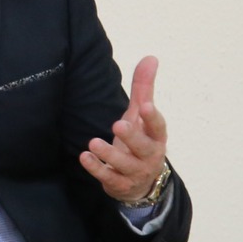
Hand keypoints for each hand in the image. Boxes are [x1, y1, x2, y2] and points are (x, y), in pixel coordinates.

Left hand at [80, 55, 168, 203]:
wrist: (141, 182)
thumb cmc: (140, 140)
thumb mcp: (141, 115)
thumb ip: (144, 88)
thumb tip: (150, 57)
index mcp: (156, 136)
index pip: (158, 127)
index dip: (154, 117)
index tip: (146, 106)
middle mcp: (149, 155)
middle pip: (144, 147)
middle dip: (132, 137)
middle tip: (118, 124)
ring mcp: (135, 171)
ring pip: (125, 165)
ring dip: (110, 154)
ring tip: (94, 142)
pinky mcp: (120, 184)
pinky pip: (109, 178)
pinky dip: (97, 168)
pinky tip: (84, 157)